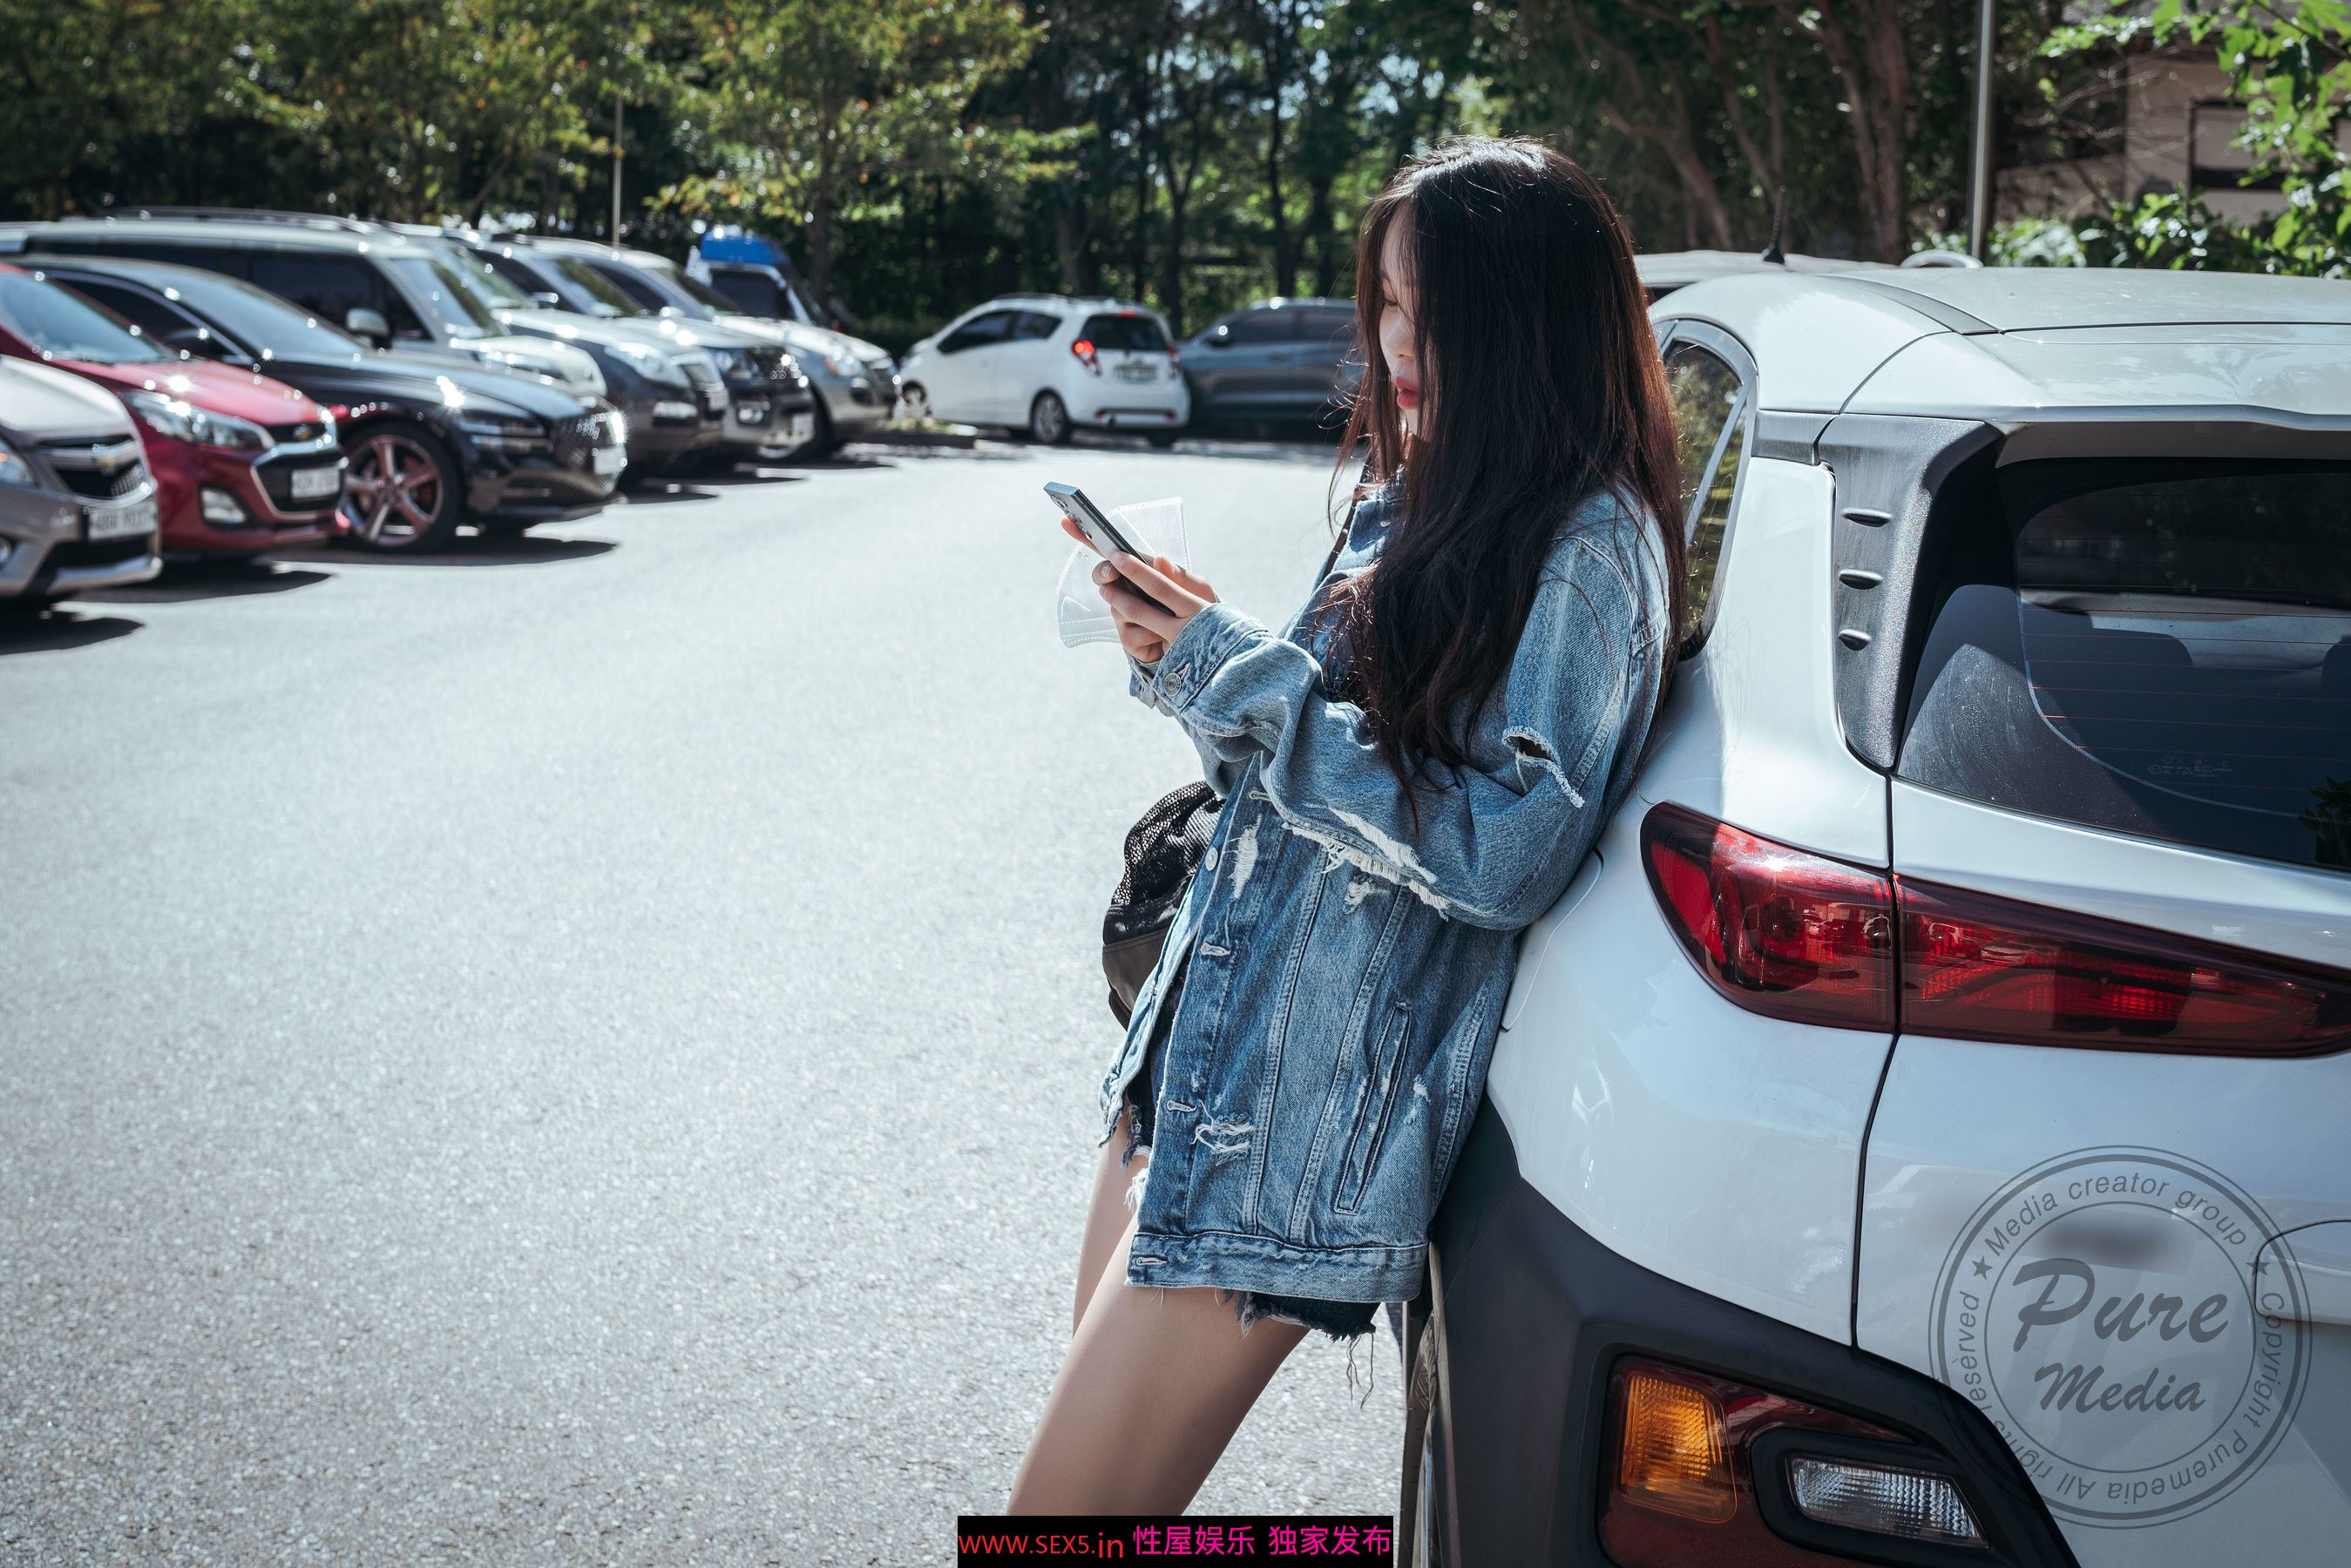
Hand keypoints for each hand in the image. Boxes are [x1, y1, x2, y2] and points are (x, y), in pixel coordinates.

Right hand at [1058, 514, 1218, 662]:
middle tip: (1112, 574)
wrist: (1205, 647)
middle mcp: (1129, 590)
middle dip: (1105, 573)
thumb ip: (1179, 576)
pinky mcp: (1128, 637)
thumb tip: (1160, 559)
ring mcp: (1126, 613)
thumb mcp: (1198, 590)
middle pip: (1103, 576)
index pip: (1113, 552)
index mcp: (1144, 571)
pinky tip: (1163, 636)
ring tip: (1161, 614)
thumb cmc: (1201, 610)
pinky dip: (1149, 634)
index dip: (1087, 537)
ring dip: (1136, 608)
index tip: (1068, 522)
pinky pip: (1129, 632)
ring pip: (1116, 605)